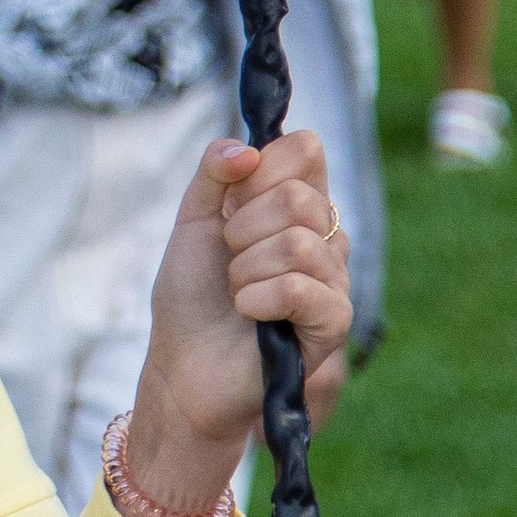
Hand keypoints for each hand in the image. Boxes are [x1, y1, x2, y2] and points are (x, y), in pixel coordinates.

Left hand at [123, 133, 351, 516]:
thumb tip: (246, 149)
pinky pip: (300, 288)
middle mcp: (324, 236)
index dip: (262, 169)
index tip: (231, 202)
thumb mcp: (192, 221)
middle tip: (229, 260)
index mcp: (297, 204)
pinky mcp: (333, 323)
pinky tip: (248, 314)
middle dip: (243, 228)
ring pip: (297, 243)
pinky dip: (257, 298)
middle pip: (300, 196)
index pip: (307, 148)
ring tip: (236, 292)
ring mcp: (334, 280)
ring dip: (245, 270)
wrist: (183, 367)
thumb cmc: (192, 297)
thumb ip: (213, 172)